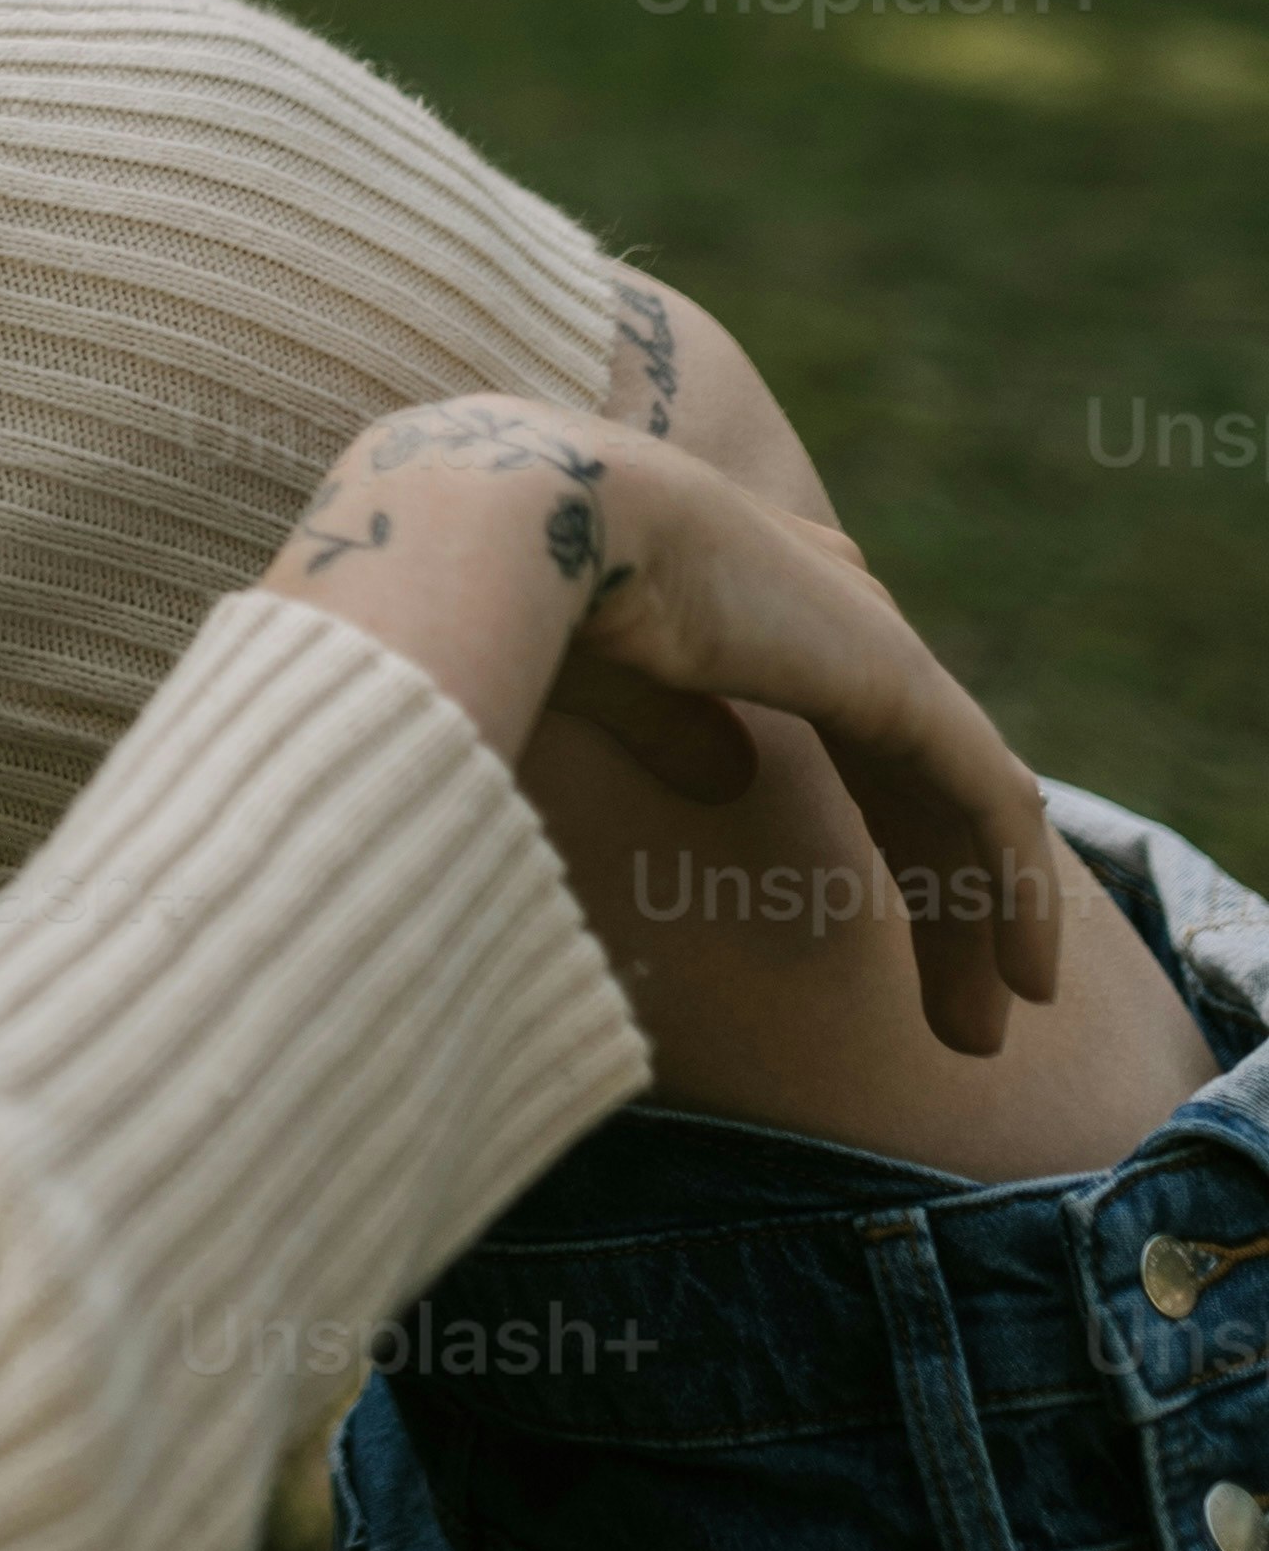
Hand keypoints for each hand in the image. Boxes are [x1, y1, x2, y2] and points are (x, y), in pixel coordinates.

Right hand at [264, 396, 1059, 1063]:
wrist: (530, 519)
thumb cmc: (520, 591)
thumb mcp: (602, 678)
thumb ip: (671, 725)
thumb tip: (726, 777)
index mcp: (758, 589)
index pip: (853, 726)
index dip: (883, 830)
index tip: (881, 929)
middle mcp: (831, 604)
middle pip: (913, 776)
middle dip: (938, 897)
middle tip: (954, 1018)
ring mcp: (874, 640)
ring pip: (962, 800)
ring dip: (981, 918)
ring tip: (985, 1032)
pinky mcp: (901, 684)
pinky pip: (993, 803)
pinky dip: (1018, 891)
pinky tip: (1029, 979)